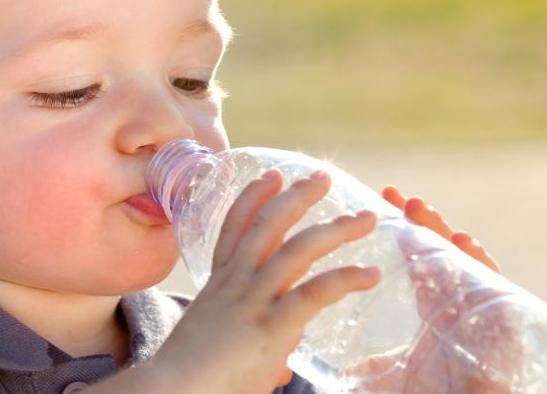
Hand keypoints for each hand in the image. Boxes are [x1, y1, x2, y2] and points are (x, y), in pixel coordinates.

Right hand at [151, 169, 380, 393]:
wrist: (175, 389)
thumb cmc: (192, 378)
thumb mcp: (216, 346)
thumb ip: (252, 346)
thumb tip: (277, 369)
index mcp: (219, 285)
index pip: (235, 229)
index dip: (253, 197)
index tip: (272, 174)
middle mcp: (235, 284)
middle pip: (268, 226)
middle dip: (297, 197)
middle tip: (322, 177)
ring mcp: (253, 301)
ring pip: (297, 251)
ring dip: (334, 229)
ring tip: (364, 218)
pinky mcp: (272, 325)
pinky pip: (315, 293)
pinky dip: (346, 279)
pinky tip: (370, 274)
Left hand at [341, 186, 521, 392]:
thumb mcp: (391, 373)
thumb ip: (369, 361)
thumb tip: (335, 355)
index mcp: (435, 309)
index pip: (418, 261)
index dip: (404, 233)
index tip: (383, 200)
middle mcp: (458, 305)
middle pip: (441, 254)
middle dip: (422, 223)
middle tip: (399, 196)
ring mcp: (480, 312)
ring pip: (465, 264)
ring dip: (443, 234)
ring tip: (421, 208)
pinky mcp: (501, 326)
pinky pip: (495, 289)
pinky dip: (482, 265)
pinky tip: (465, 243)